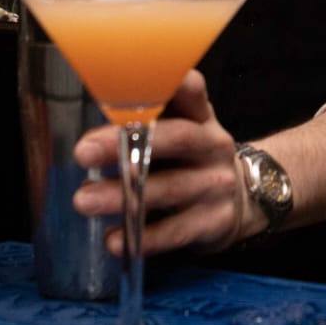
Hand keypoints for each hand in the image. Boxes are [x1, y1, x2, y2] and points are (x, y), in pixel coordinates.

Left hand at [71, 70, 258, 256]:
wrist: (242, 202)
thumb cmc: (191, 159)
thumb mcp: (180, 131)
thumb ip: (145, 124)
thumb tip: (89, 132)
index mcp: (201, 116)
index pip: (190, 90)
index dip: (166, 84)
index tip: (125, 84)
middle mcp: (212, 145)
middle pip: (175, 138)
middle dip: (126, 144)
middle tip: (82, 152)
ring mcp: (216, 185)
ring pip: (169, 188)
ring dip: (123, 195)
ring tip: (83, 200)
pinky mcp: (214, 222)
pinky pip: (174, 231)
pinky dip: (142, 237)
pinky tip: (114, 240)